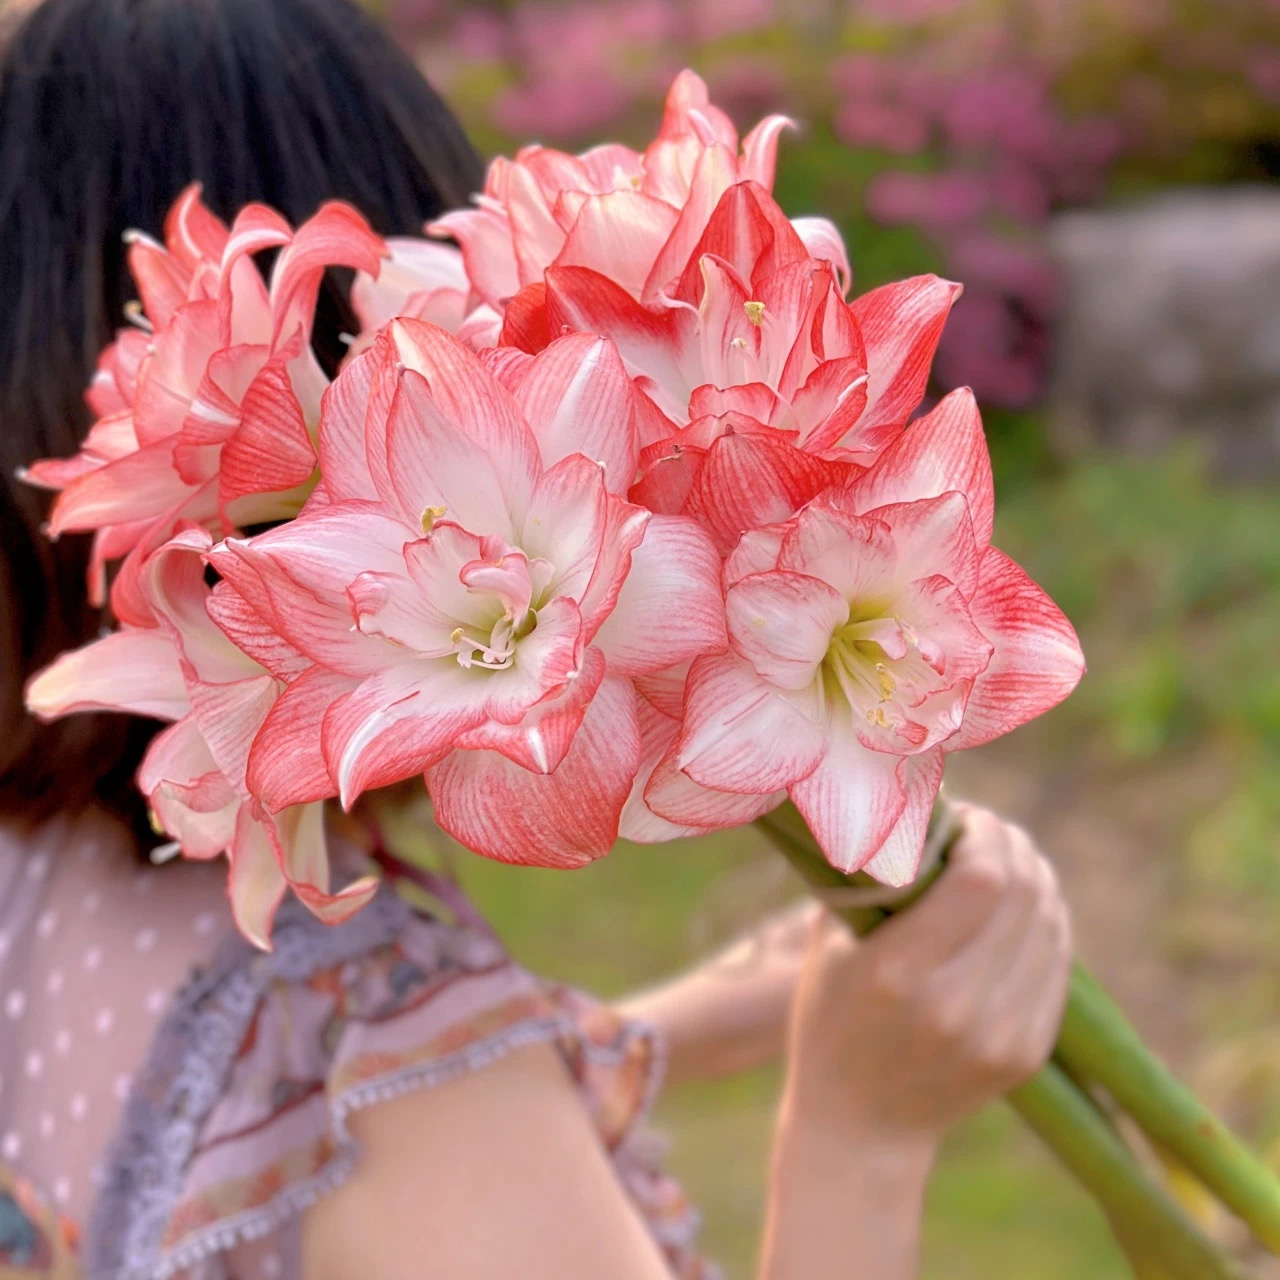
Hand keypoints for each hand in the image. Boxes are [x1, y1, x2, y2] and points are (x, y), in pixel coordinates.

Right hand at [782, 803, 1072, 1155]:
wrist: (860, 1126)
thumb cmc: (830, 1014)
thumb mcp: (829, 941)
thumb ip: (871, 874)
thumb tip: (915, 807)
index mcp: (898, 974)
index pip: (982, 879)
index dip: (986, 834)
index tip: (966, 819)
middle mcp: (956, 1006)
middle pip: (1025, 893)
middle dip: (1012, 845)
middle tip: (987, 831)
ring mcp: (1000, 1035)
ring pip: (1050, 923)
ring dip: (1033, 876)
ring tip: (1004, 861)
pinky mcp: (1026, 1052)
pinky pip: (1057, 963)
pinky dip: (1044, 920)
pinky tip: (1019, 906)